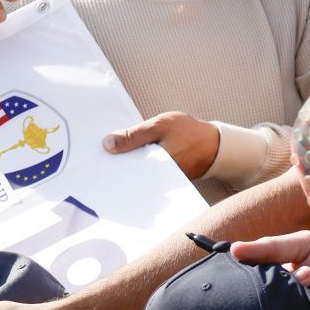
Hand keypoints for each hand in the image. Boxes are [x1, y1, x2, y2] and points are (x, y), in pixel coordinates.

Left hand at [105, 112, 220, 179]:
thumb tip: (107, 144)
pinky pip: (144, 174)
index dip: (109, 166)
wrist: (214, 143)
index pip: (124, 171)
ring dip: (126, 166)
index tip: (96, 160)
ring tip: (110, 159)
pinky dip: (136, 166)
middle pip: (127, 175)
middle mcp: (154, 181)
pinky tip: (128, 158)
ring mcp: (159, 183)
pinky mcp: (162, 180)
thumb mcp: (159, 126)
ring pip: (135, 175)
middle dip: (115, 167)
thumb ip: (134, 135)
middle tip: (98, 160)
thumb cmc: (189, 133)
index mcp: (152, 168)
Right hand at [230, 230, 309, 309]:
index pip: (252, 276)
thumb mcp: (306, 245)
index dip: (246, 269)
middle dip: (268, 280)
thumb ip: (271, 247)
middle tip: (292, 269)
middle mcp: (283, 300)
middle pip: (258, 295)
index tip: (238, 260)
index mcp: (281, 277)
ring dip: (290, 290)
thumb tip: (234, 250)